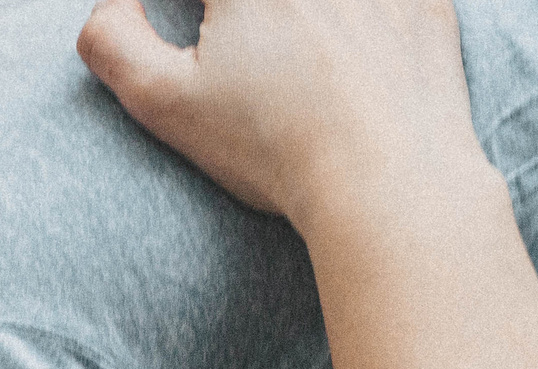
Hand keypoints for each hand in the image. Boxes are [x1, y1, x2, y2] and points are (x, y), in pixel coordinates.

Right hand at [77, 0, 476, 225]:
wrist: (389, 182)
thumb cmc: (273, 145)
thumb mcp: (164, 102)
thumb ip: (112, 42)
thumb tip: (112, 3)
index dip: (197, 13)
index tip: (201, 34)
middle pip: (262, 2)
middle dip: (245, 21)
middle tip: (246, 59)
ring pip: (323, 6)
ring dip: (304, 22)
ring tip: (297, 66)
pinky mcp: (425, 1)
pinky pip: (390, 4)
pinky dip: (363, 23)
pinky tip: (348, 64)